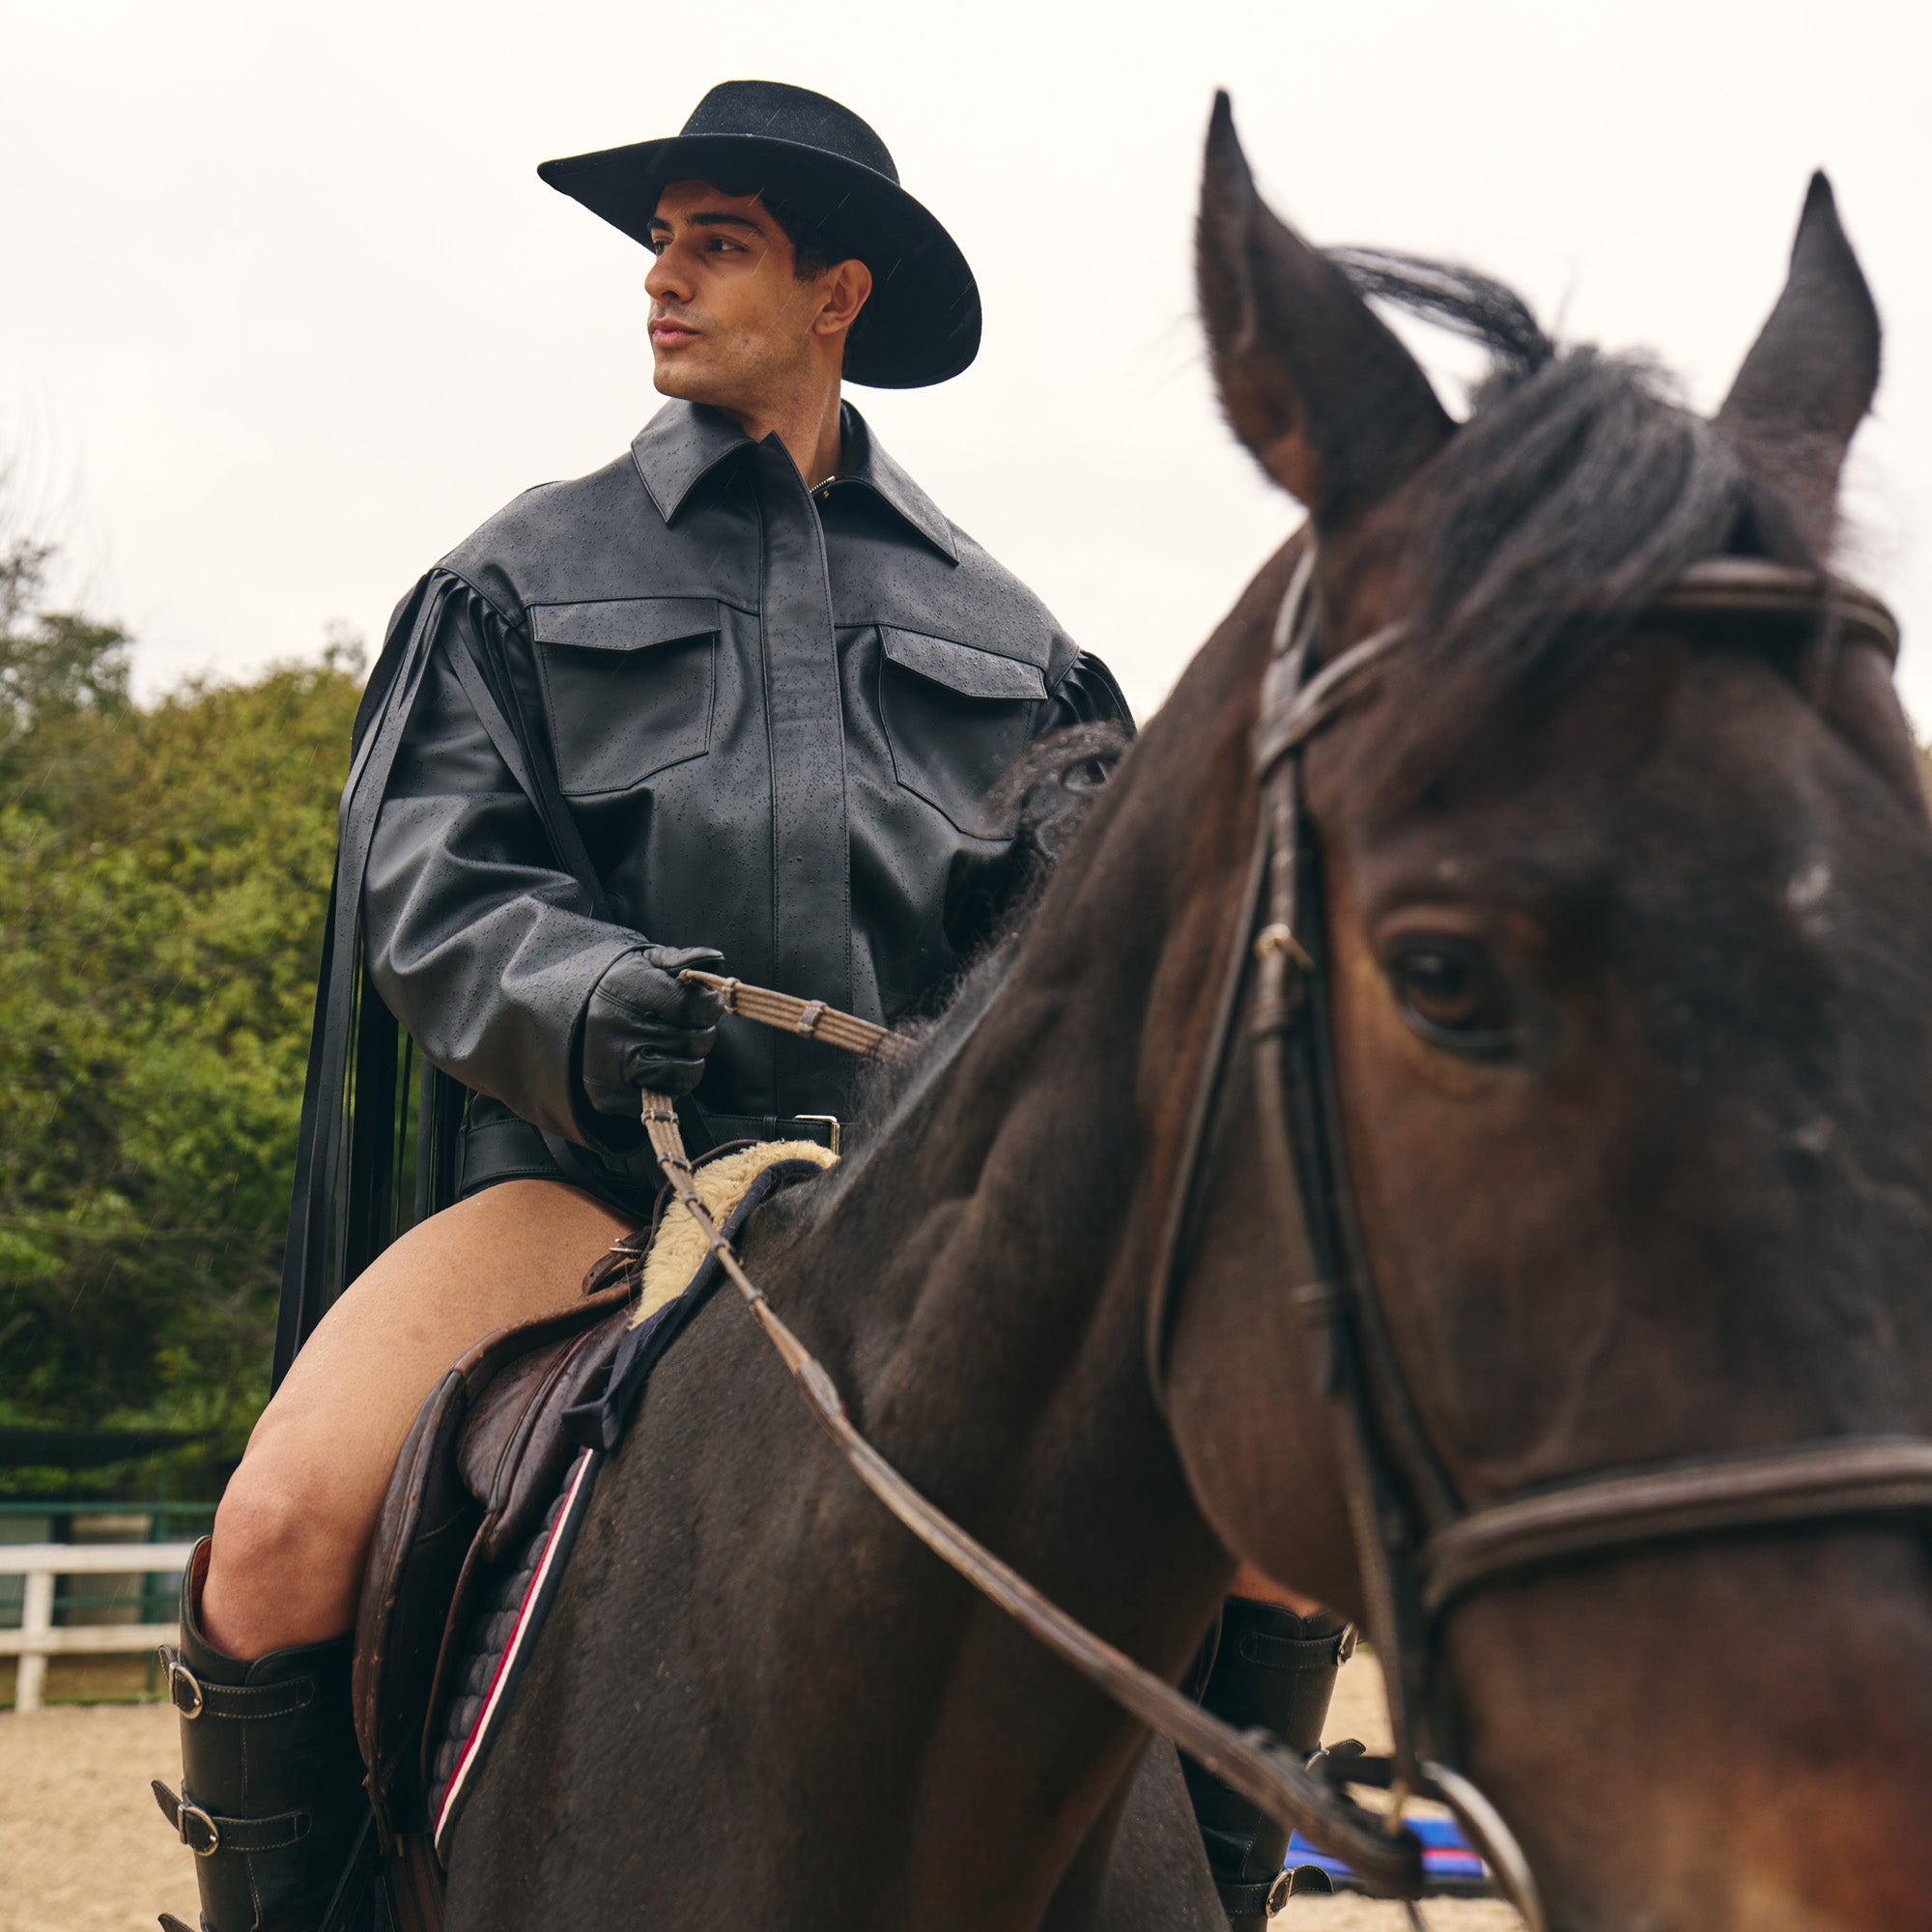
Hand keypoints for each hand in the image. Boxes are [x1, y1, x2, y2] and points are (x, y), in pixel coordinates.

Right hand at [581, 945, 726, 1112]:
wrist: (570, 1016)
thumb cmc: (623, 987)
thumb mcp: (648, 962)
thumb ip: (683, 960)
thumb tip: (717, 959)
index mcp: (625, 987)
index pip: (692, 1006)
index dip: (710, 1006)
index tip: (706, 1004)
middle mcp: (613, 1026)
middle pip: (694, 1041)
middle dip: (702, 1033)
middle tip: (686, 1027)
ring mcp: (608, 1064)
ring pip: (684, 1074)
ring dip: (690, 1062)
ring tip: (675, 1047)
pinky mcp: (607, 1095)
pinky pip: (664, 1099)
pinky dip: (670, 1085)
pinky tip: (656, 1066)